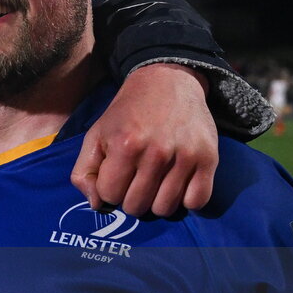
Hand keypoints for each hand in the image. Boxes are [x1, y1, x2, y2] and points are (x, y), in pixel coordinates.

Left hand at [71, 64, 216, 216]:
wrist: (167, 82)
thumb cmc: (126, 113)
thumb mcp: (96, 135)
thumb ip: (84, 171)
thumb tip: (97, 205)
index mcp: (124, 145)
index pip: (109, 195)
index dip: (109, 188)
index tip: (116, 174)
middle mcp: (156, 153)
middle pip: (136, 206)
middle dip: (130, 197)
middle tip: (134, 179)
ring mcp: (185, 157)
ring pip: (165, 209)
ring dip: (156, 201)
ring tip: (154, 181)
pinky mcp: (208, 159)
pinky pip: (196, 202)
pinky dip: (186, 199)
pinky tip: (177, 183)